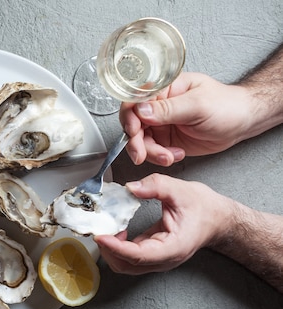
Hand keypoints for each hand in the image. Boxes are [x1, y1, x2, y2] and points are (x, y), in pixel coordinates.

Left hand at [94, 174, 231, 273]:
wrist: (219, 219)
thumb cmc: (205, 209)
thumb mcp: (181, 190)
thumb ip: (155, 185)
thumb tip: (130, 187)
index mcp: (173, 248)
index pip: (138, 255)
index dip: (116, 247)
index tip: (100, 236)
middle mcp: (164, 259)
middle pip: (127, 265)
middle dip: (108, 250)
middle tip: (97, 229)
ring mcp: (158, 260)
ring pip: (125, 265)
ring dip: (111, 249)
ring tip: (104, 229)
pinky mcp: (152, 255)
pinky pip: (129, 257)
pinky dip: (117, 246)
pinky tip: (115, 229)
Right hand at [120, 72, 253, 165]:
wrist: (242, 122)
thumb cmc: (226, 105)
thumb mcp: (197, 105)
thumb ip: (168, 109)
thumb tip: (140, 110)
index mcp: (163, 90)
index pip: (134, 101)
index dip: (129, 118)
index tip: (133, 131)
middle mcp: (158, 106)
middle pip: (133, 124)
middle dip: (136, 142)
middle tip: (142, 154)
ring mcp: (160, 123)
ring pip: (140, 141)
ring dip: (151, 153)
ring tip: (169, 157)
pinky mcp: (165, 139)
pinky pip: (152, 151)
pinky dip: (160, 157)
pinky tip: (176, 155)